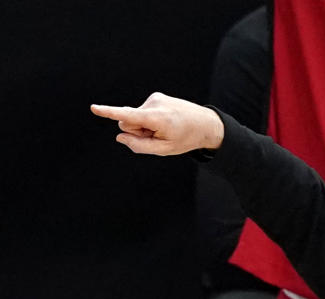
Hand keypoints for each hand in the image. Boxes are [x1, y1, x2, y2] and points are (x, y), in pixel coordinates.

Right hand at [90, 93, 223, 155]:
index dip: (109, 113)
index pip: (127, 116)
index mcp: (156, 118)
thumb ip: (140, 146)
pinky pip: (143, 112)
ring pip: (136, 118)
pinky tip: (166, 122)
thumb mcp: (164, 149)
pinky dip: (150, 120)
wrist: (205, 123)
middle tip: (158, 137)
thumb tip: (120, 137)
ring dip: (146, 127)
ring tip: (165, 129)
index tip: (94, 108)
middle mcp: (153, 104)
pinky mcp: (156, 96)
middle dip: (137, 132)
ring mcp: (154, 98)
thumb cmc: (185, 139)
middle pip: (128, 122)